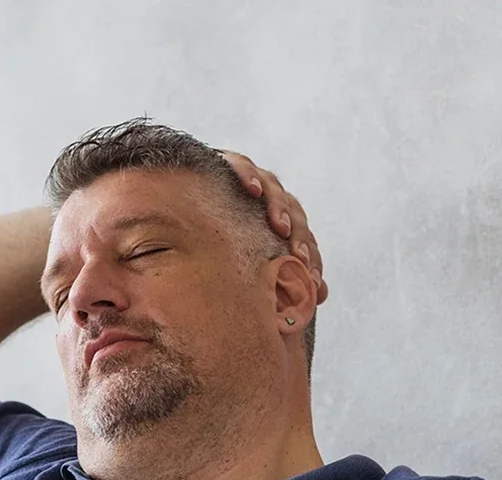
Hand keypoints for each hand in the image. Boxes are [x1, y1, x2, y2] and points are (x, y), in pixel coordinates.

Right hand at [218, 150, 327, 303]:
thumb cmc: (217, 236)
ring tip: (280, 227)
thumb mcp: (248, 258)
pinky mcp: (226, 161)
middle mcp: (268, 197)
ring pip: (273, 186)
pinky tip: (253, 190)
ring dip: (279, 207)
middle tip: (299, 258)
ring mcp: (250, 178)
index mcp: (277, 218)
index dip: (310, 257)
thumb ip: (282, 273)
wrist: (179, 193)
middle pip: (293, 210)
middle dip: (299, 236)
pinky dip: (248, 174)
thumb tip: (321, 295)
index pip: (302, 234)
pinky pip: (240, 164)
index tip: (313, 281)